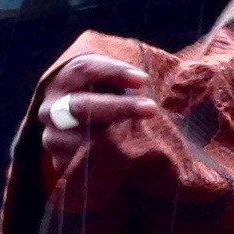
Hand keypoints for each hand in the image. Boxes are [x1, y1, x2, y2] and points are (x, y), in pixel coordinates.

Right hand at [39, 53, 156, 180]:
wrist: (80, 139)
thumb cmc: (107, 103)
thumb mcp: (112, 87)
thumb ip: (129, 81)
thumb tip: (182, 74)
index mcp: (65, 80)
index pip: (83, 69)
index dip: (112, 72)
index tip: (143, 79)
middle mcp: (51, 108)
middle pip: (81, 105)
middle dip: (119, 107)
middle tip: (151, 108)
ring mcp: (53, 137)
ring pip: (82, 138)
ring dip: (116, 138)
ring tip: (144, 139)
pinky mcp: (59, 162)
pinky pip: (83, 163)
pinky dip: (106, 161)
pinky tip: (126, 159)